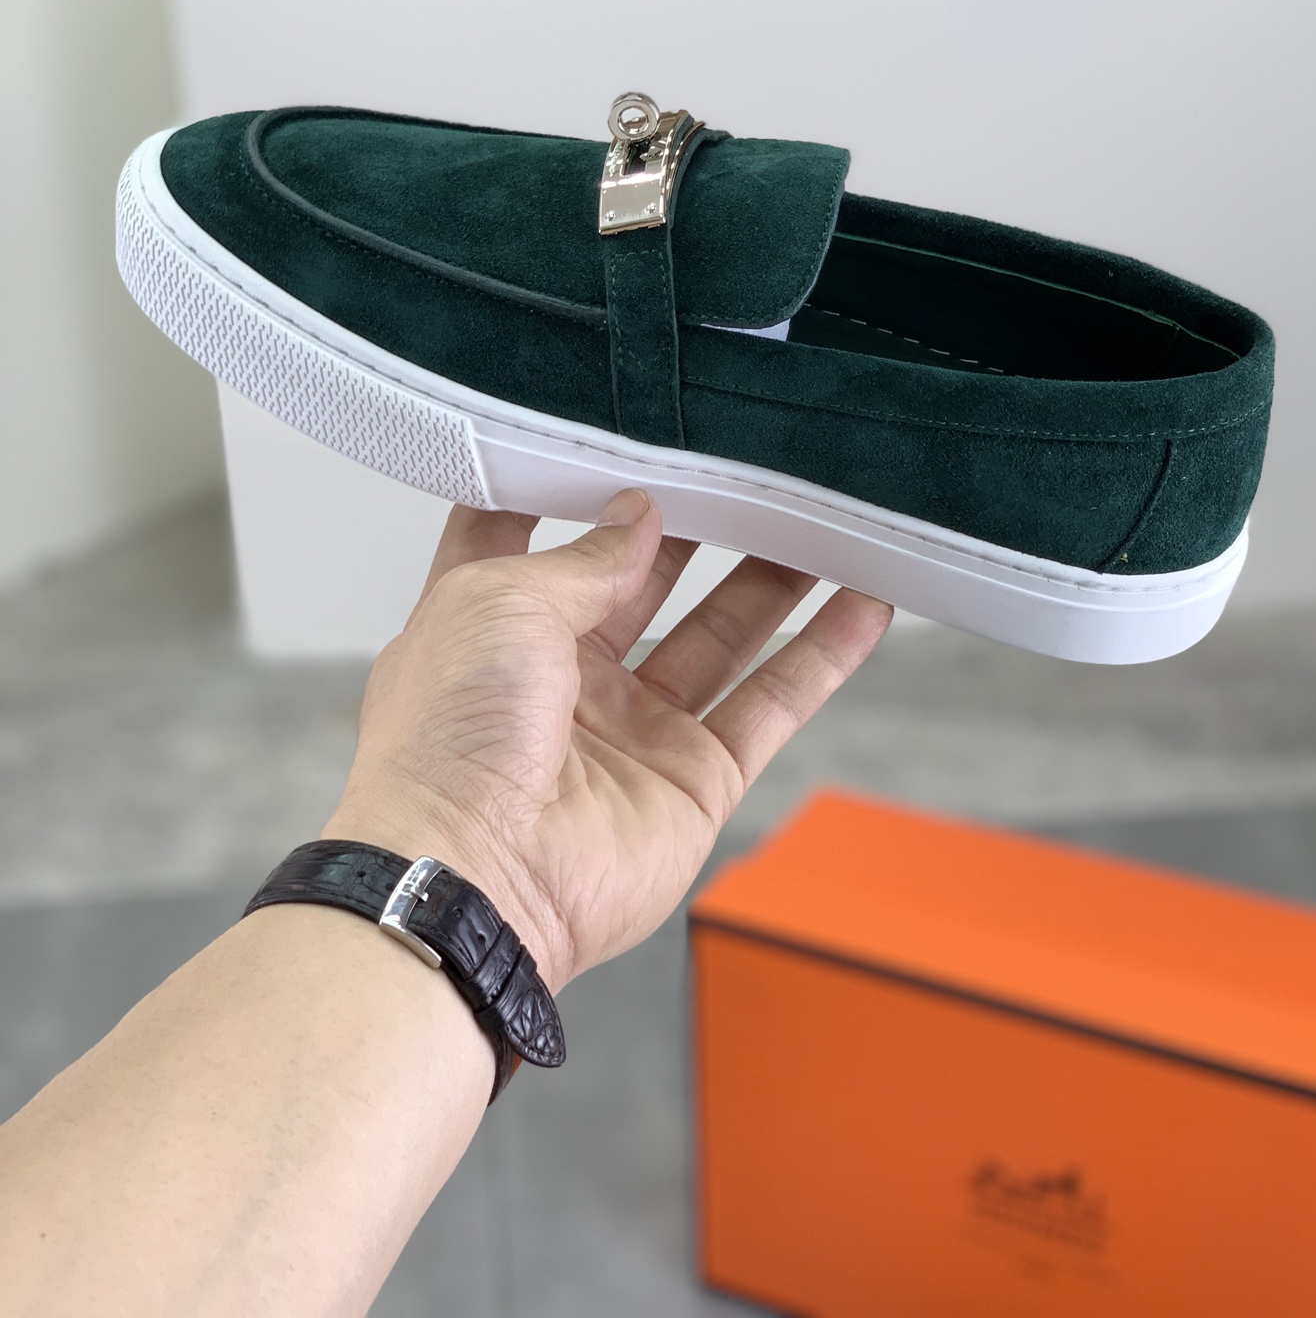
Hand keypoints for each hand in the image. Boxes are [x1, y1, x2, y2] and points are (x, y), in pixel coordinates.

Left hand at [325, 491, 891, 989]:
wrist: (471, 879)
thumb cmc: (447, 740)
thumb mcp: (500, 600)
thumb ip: (586, 555)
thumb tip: (640, 514)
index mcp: (491, 627)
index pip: (527, 541)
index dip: (566, 491)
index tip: (617, 442)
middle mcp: (560, 678)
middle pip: (643, 583)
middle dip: (694, 526)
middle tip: (747, 471)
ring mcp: (630, 733)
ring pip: (719, 636)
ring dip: (773, 580)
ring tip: (821, 517)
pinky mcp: (692, 783)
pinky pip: (770, 707)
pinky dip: (821, 657)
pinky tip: (864, 604)